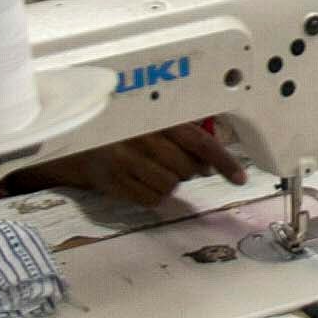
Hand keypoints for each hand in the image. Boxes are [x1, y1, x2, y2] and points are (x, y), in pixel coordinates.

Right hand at [38, 121, 246, 205]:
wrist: (77, 141)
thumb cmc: (125, 129)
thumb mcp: (153, 121)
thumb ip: (183, 135)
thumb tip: (214, 161)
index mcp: (155, 118)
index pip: (199, 142)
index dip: (223, 161)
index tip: (239, 178)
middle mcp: (140, 139)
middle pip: (187, 170)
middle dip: (188, 170)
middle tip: (171, 160)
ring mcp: (125, 162)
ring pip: (171, 186)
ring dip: (169, 182)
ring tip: (152, 168)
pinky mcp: (115, 183)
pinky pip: (153, 199)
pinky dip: (154, 194)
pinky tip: (141, 180)